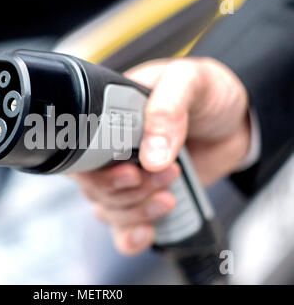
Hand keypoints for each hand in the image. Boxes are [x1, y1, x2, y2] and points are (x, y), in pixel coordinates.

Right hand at [70, 57, 250, 254]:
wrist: (237, 121)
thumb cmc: (209, 94)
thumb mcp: (191, 82)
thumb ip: (167, 110)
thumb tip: (150, 156)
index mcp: (111, 117)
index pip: (83, 152)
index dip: (100, 171)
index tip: (132, 172)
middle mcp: (113, 151)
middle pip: (93, 187)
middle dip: (127, 191)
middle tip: (163, 174)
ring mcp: (130, 177)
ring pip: (107, 211)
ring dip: (136, 211)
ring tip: (169, 195)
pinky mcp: (146, 198)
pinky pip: (124, 229)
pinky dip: (130, 237)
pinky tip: (147, 232)